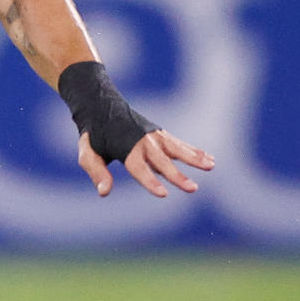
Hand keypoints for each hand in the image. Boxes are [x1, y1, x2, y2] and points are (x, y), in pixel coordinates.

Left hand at [77, 128, 214, 197]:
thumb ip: (97, 172)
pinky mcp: (160, 133)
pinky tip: (210, 159)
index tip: (163, 193)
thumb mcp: (87, 154)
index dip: (150, 181)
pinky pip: (180, 144)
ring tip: (211, 166)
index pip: (139, 168)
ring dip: (195, 158)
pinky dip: (194, 151)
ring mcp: (154, 136)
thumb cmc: (93, 136)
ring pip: (177, 149)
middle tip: (193, 189)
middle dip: (178, 176)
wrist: (100, 107)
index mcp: (125, 149)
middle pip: (162, 162)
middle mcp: (143, 142)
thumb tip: (104, 192)